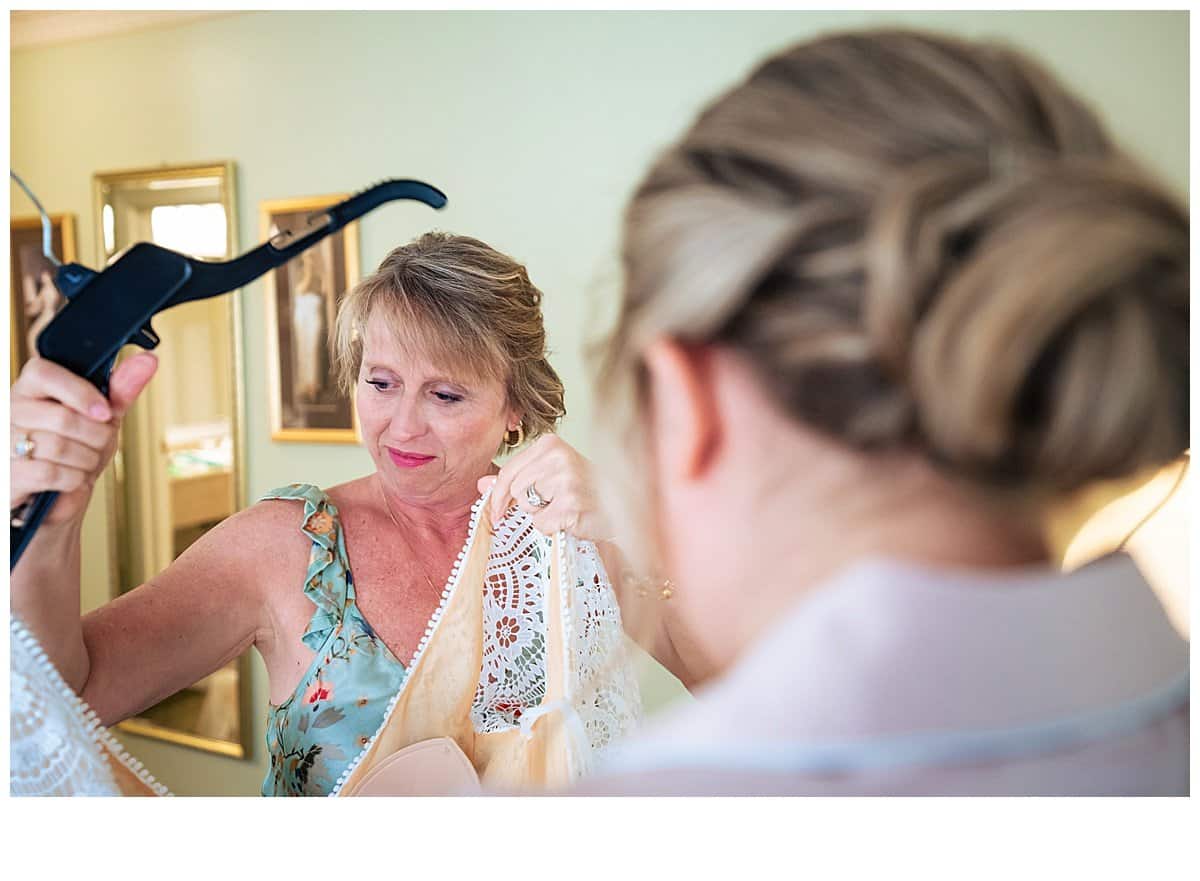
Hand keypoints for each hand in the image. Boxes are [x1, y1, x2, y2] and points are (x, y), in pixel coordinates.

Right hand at [10, 353, 157, 523]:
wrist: (60, 495)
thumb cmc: (79, 450)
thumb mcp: (104, 418)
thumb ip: (121, 390)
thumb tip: (148, 360)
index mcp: (32, 389)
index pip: (44, 373)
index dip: (80, 393)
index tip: (105, 412)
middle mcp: (12, 411)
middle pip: (63, 417)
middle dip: (96, 437)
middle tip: (96, 444)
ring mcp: (6, 442)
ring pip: (59, 447)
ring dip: (86, 460)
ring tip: (82, 462)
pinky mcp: (9, 474)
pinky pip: (50, 473)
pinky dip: (73, 479)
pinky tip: (71, 478)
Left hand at [477, 434, 611, 540]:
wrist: (623, 505)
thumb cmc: (585, 490)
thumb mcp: (549, 477)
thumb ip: (516, 479)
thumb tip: (481, 484)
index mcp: (550, 444)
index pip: (509, 471)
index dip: (499, 495)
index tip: (496, 512)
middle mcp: (558, 457)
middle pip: (515, 489)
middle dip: (527, 504)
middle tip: (549, 507)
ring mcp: (566, 480)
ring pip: (527, 506)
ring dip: (541, 514)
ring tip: (563, 508)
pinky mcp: (571, 504)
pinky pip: (542, 524)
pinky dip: (552, 528)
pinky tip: (570, 520)